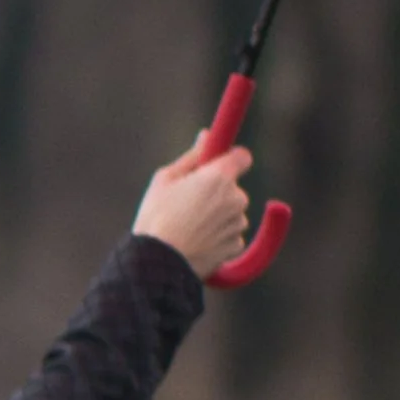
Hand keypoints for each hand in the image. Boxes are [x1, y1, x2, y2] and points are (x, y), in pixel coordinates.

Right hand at [133, 133, 254, 277]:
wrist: (158, 263)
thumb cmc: (156, 218)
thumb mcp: (165, 179)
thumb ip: (192, 157)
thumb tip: (206, 136)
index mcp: (218, 177)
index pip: (242, 156)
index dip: (231, 159)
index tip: (218, 165)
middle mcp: (235, 198)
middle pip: (233, 188)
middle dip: (217, 192)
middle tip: (188, 202)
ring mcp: (237, 223)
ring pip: (232, 213)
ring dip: (217, 216)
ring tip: (188, 226)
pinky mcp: (236, 246)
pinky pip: (230, 235)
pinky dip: (218, 237)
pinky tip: (196, 241)